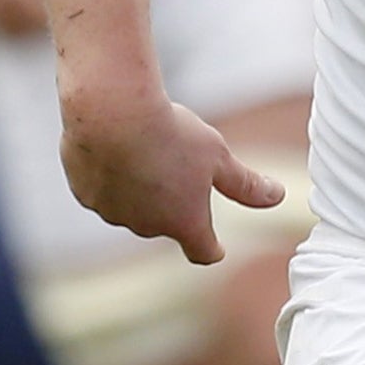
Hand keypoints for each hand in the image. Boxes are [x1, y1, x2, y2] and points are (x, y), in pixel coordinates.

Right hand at [60, 99, 286, 264]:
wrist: (113, 113)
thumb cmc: (172, 134)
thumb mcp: (219, 157)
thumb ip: (246, 185)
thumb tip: (278, 198)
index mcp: (184, 222)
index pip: (203, 251)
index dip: (211, 249)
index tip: (216, 248)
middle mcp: (147, 227)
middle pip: (166, 222)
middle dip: (173, 201)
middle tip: (177, 160)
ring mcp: (113, 213)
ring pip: (133, 205)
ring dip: (140, 188)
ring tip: (145, 148)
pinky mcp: (86, 195)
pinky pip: (104, 190)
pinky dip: (113, 176)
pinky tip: (116, 146)